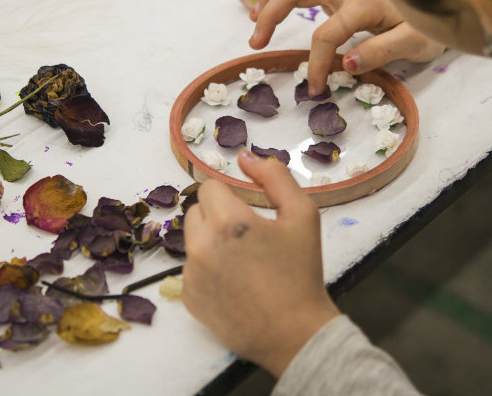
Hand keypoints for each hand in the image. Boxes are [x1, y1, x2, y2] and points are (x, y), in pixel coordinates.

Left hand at [182, 150, 338, 377]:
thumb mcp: (303, 215)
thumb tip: (244, 156)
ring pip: (192, 241)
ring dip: (210, 243)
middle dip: (217, 217)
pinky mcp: (189, 298)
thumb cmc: (301, 273)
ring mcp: (191, 274)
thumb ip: (274, 177)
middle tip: (247, 238)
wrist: (295, 334)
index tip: (249, 214)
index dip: (231, 197)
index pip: (209, 188)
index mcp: (227, 221)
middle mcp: (201, 245)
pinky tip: (234, 284)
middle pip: (196, 212)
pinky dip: (207, 271)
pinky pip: (191, 270)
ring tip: (243, 263)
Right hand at [249, 0, 444, 94]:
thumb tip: (347, 63)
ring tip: (254, 19)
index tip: (315, 89)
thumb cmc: (433, 24)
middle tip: (256, 42)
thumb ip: (382, 51)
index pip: (327, 33)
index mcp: (366, 3)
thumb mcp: (417, 42)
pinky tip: (271, 5)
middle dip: (272, 14)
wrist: (445, 0)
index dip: (317, 64)